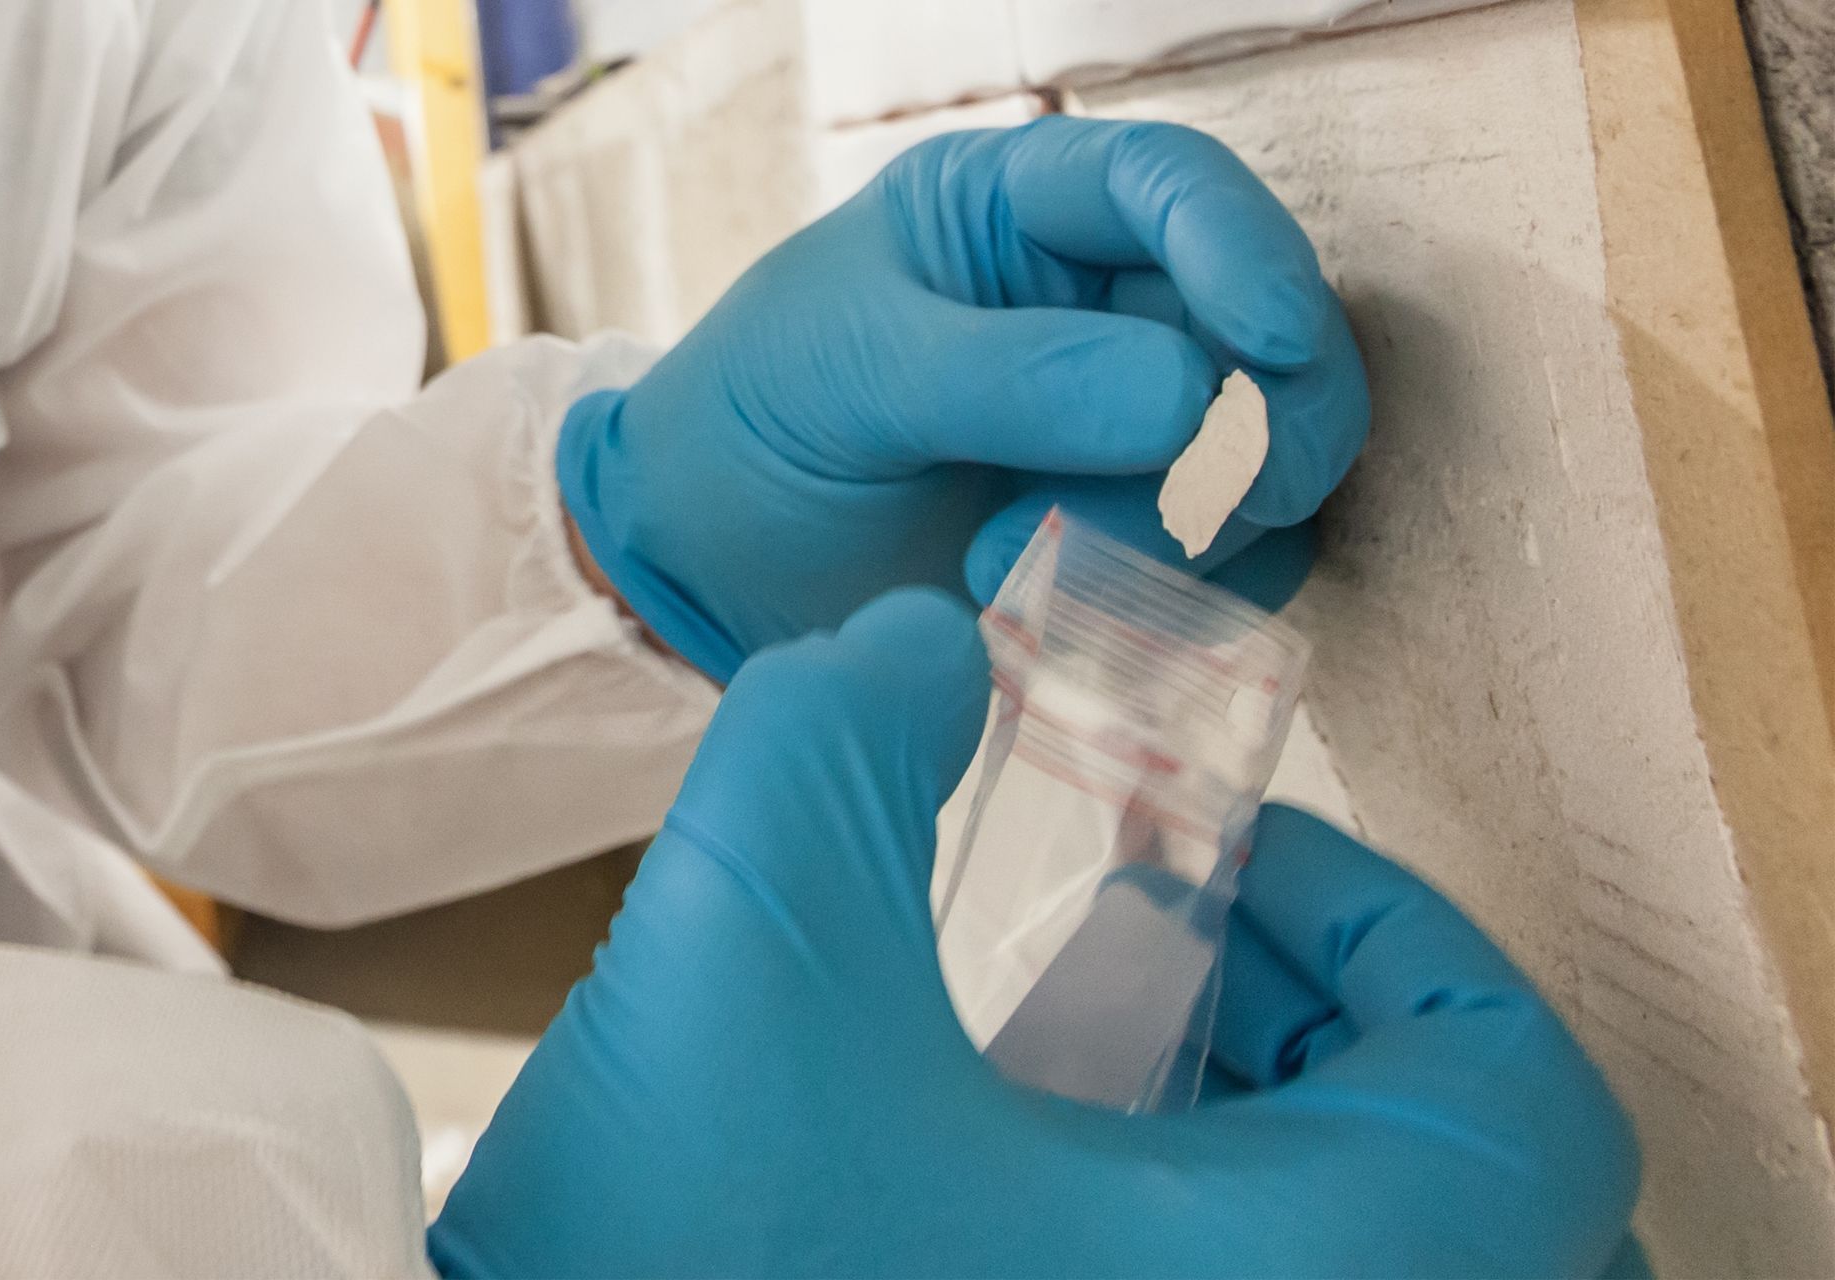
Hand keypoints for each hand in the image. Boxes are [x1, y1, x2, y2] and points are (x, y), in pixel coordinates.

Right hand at [430, 590, 1637, 1277]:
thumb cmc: (677, 1259)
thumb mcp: (750, 929)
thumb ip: (846, 724)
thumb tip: (923, 642)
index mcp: (1296, 1275)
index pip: (1520, 1100)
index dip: (1397, 939)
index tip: (1218, 875)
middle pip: (1457, 1182)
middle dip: (1310, 1022)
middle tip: (1154, 945)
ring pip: (1348, 1249)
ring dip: (1240, 1121)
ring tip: (1061, 1038)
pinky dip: (1167, 1214)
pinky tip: (989, 1151)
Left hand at [558, 116, 1367, 679]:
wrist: (706, 568)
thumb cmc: (754, 423)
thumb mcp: (854, 371)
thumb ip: (1014, 378)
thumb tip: (1195, 403)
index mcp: (1029, 211)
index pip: (1179, 191)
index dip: (1247, 253)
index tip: (1267, 343)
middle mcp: (1108, 311)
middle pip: (1270, 340)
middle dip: (1244, 429)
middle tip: (1166, 510)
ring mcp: (1134, 433)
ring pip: (1267, 470)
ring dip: (1179, 538)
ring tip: (1011, 572)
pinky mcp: (1138, 547)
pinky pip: (1233, 577)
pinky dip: (1182, 609)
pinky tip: (1057, 627)